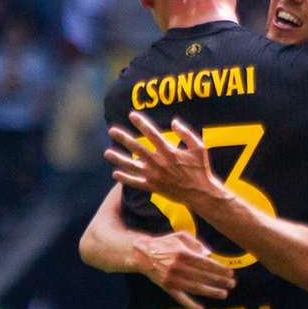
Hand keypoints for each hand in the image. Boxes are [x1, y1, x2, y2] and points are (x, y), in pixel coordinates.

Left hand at [105, 112, 224, 210]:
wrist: (200, 193)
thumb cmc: (201, 169)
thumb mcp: (199, 147)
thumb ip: (186, 133)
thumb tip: (173, 121)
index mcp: (169, 151)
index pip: (151, 134)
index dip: (141, 123)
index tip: (131, 115)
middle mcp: (159, 163)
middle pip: (137, 148)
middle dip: (123, 138)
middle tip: (111, 130)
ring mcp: (154, 176)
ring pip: (132, 166)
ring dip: (118, 159)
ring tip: (107, 153)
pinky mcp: (153, 187)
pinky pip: (136, 183)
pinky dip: (125, 179)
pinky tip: (115, 174)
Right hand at [137, 230, 235, 308]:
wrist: (144, 254)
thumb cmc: (166, 244)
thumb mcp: (181, 237)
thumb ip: (197, 244)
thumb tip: (210, 255)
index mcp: (183, 254)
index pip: (205, 263)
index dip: (219, 269)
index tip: (230, 273)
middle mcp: (178, 267)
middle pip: (203, 276)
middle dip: (219, 281)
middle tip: (232, 284)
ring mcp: (172, 279)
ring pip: (195, 288)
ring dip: (210, 292)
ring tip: (223, 294)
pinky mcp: (167, 287)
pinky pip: (180, 298)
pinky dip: (190, 305)